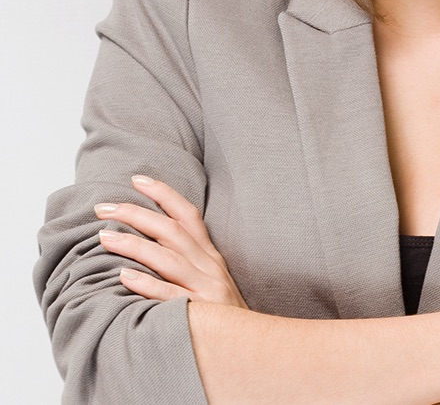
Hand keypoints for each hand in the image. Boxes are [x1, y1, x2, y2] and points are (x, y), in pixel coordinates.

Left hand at [95, 175, 247, 308]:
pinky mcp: (201, 313)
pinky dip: (148, 284)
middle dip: (136, 214)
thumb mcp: (210, 278)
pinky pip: (170, 295)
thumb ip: (187, 259)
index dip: (163, 194)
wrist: (251, 345)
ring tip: (105, 237)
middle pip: (172, 231)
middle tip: (103, 208)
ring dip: (134, 245)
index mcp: (210, 255)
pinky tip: (125, 276)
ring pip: (168, 258)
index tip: (136, 180)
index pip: (187, 215)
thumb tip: (149, 240)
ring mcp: (206, 288)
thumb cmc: (222, 313)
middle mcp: (209, 265)